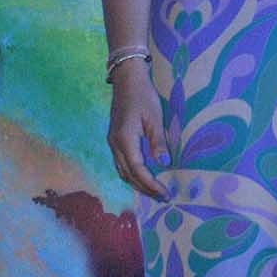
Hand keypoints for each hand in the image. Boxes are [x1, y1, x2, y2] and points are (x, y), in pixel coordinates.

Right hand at [106, 60, 169, 197]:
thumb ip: (158, 141)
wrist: (126, 79)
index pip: (138, 169)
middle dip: (144, 188)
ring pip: (122, 170)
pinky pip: (121, 163)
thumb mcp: (155, 117)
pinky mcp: (114, 139)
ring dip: (137, 183)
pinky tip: (143, 177)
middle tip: (162, 197)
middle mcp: (114, 144)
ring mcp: (112, 142)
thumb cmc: (143, 95)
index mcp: (124, 139)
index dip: (151, 184)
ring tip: (154, 191)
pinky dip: (132, 174)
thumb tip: (164, 162)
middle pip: (128, 174)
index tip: (165, 193)